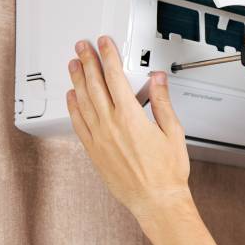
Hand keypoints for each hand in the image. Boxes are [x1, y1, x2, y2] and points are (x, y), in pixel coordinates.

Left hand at [66, 36, 190, 217]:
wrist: (156, 200)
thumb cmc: (167, 172)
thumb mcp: (173, 131)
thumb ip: (162, 102)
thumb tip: (157, 80)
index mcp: (131, 117)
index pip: (115, 78)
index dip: (108, 57)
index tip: (104, 44)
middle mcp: (110, 126)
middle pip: (95, 85)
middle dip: (88, 62)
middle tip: (82, 47)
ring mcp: (99, 139)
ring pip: (83, 102)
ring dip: (77, 80)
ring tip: (74, 64)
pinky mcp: (94, 152)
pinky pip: (78, 124)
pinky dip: (73, 107)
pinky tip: (72, 97)